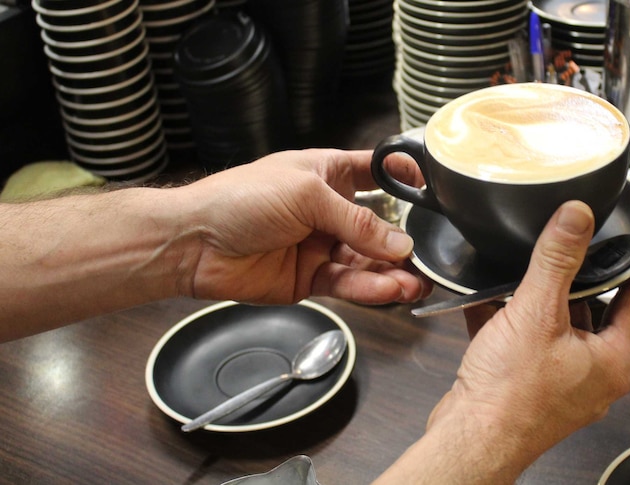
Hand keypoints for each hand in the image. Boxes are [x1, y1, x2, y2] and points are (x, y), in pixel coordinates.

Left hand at [175, 148, 431, 305]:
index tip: (435, 190)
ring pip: (368, 262)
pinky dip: (370, 289)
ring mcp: (322, 246)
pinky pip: (349, 284)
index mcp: (328, 175)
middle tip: (430, 257)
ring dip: (393, 272)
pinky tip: (390, 290)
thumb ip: (357, 221)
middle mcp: (329, 211)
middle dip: (404, 242)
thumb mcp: (307, 195)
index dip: (404, 180)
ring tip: (416, 283)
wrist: (194, 243)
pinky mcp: (312, 280)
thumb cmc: (241, 199)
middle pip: (379, 227)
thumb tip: (401, 244)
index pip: (376, 173)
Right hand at [375, 201, 629, 483]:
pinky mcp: (530, 389)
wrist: (469, 440)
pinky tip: (489, 301)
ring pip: (559, 328)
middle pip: (596, 312)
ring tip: (527, 271)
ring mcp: (562, 385)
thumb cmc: (510, 395)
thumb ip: (557, 260)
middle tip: (575, 246)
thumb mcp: (538, 313)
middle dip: (579, 280)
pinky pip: (528, 345)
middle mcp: (594, 376)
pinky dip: (512, 323)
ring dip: (540, 302)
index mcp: (613, 360)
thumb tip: (577, 217)